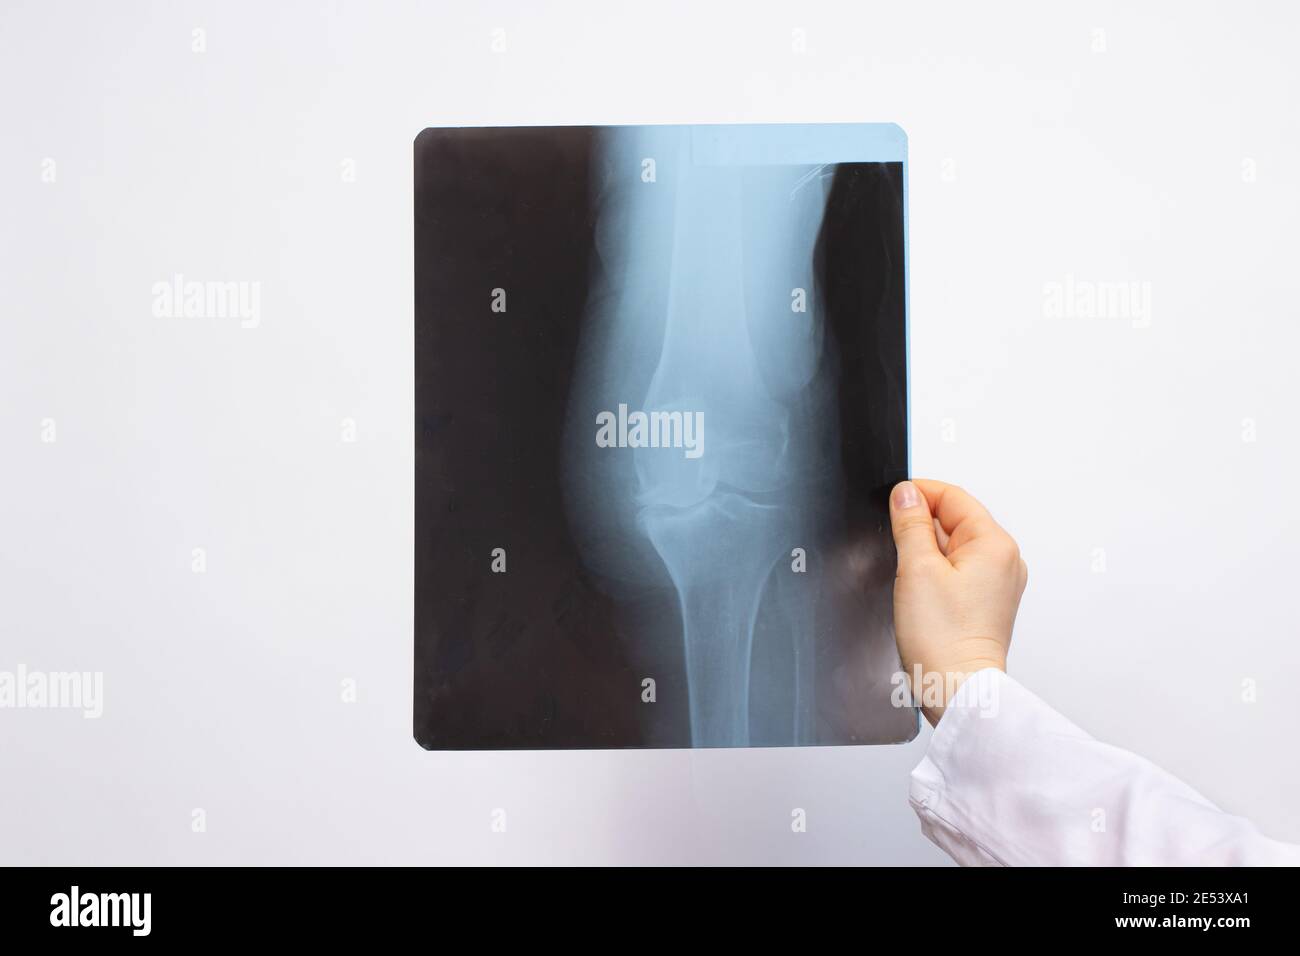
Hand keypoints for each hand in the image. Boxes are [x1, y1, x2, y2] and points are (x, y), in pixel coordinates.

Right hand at [889, 479, 1027, 725]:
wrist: (957, 689)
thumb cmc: (943, 639)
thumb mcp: (916, 568)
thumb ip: (911, 524)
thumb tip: (905, 494)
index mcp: (995, 545)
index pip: (954, 497)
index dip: (919, 493)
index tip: (892, 501)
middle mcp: (1004, 561)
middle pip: (955, 520)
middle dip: (921, 526)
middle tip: (896, 547)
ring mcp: (998, 584)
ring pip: (954, 547)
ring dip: (926, 551)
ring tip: (910, 579)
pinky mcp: (986, 603)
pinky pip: (958, 572)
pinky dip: (935, 573)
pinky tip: (919, 592)